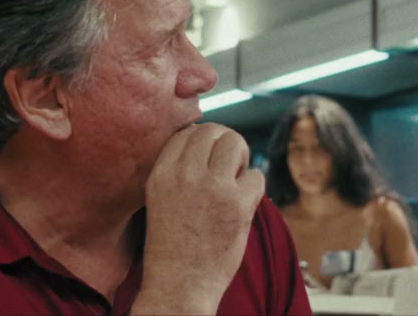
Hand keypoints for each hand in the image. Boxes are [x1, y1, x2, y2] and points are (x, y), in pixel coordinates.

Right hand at [135, 123, 262, 313]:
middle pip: (213, 131)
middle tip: (229, 167)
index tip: (209, 159)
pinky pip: (257, 175)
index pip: (187, 132)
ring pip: (235, 143)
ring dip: (241, 158)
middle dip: (226, 143)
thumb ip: (179, 171)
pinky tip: (243, 204)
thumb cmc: (171, 246)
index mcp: (161, 174)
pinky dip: (255, 187)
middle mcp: (185, 175)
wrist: (178, 285)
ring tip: (236, 180)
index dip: (204, 141)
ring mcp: (212, 187)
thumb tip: (209, 143)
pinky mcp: (237, 203)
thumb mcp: (160, 199)